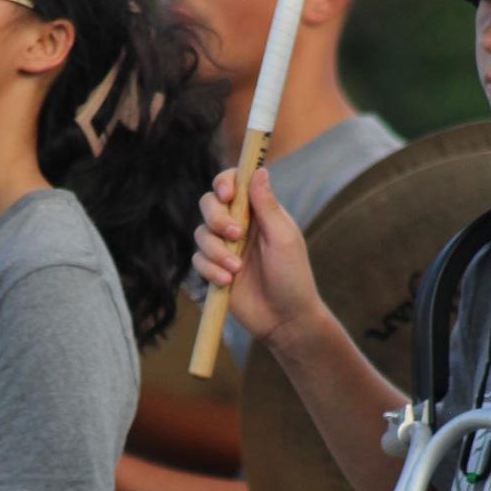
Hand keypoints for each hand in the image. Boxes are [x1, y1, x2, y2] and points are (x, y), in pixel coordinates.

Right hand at [193, 166, 323, 349]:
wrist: (285, 320)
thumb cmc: (293, 277)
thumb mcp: (283, 238)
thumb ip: (267, 205)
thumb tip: (258, 170)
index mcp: (258, 212)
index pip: (234, 183)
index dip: (224, 182)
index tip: (227, 195)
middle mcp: (239, 225)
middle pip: (209, 204)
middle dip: (216, 217)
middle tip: (234, 235)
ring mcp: (225, 248)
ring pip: (200, 233)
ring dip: (216, 250)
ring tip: (236, 269)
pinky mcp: (214, 270)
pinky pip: (198, 260)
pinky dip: (210, 269)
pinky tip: (228, 281)